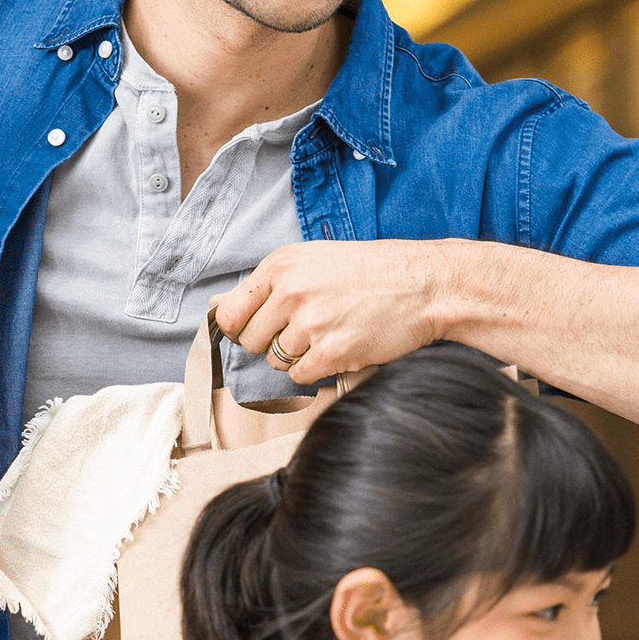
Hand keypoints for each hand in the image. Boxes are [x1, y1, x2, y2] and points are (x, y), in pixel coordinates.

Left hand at [209, 240, 454, 384]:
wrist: (424, 284)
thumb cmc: (368, 272)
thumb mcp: (310, 262)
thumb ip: (263, 286)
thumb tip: (215, 305)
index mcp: (280, 267)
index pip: (229, 314)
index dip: (240, 328)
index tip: (256, 329)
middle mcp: (290, 292)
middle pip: (250, 342)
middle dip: (271, 343)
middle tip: (305, 329)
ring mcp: (311, 324)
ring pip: (275, 362)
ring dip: (297, 357)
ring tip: (328, 334)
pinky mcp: (332, 352)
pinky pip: (301, 377)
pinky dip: (316, 370)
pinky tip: (339, 347)